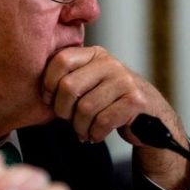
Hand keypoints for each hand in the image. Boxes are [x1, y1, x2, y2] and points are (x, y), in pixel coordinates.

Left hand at [40, 45, 189, 189]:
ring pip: (85, 108)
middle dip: (63, 110)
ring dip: (79, 126)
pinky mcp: (135, 101)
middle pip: (69, 86)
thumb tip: (40, 92)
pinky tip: (96, 135)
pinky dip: (94, 133)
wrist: (150, 116)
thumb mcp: (90, 81)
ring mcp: (124, 80)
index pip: (61, 60)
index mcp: (94, 54)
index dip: (48, 83)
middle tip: (68, 120)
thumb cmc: (110, 101)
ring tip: (83, 130)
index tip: (49, 100)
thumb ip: (69, 78)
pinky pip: (102, 121)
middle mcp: (110, 63)